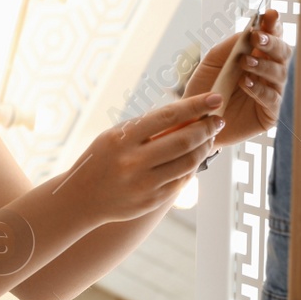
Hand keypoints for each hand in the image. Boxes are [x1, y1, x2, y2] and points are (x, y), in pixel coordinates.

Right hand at [56, 93, 222, 224]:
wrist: (82, 198)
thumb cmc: (102, 159)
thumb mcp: (115, 136)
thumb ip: (146, 127)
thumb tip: (186, 114)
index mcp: (122, 139)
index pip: (167, 116)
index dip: (195, 106)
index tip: (215, 99)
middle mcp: (133, 162)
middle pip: (183, 140)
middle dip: (207, 128)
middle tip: (218, 120)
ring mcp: (144, 184)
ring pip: (188, 162)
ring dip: (204, 147)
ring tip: (209, 138)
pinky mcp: (152, 201)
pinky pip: (182, 180)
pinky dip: (193, 166)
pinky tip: (195, 157)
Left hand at [185, 8, 289, 144]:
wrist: (193, 120)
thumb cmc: (204, 88)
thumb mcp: (212, 62)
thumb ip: (230, 46)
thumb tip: (250, 31)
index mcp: (257, 55)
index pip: (272, 35)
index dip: (274, 24)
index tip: (270, 14)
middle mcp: (268, 72)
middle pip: (283, 52)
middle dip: (272, 42)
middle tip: (257, 38)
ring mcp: (271, 93)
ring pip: (280, 74)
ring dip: (263, 65)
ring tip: (245, 62)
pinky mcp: (269, 114)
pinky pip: (271, 99)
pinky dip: (259, 89)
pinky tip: (246, 83)